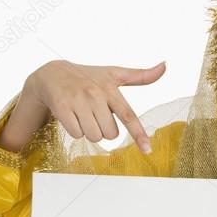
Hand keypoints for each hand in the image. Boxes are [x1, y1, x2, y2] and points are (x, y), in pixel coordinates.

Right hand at [25, 59, 166, 153]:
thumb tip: (164, 66)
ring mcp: (78, 101)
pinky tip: (71, 116)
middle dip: (104, 129)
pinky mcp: (62, 108)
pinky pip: (76, 134)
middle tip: (95, 116)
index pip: (128, 115)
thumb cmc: (88, 77)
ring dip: (89, 131)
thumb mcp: (113, 74)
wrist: (52, 74)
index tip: (147, 150)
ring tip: (83, 115)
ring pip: (93, 136)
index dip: (139, 134)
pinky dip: (75, 131)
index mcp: (110, 89)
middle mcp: (95, 94)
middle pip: (110, 134)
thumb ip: (140, 76)